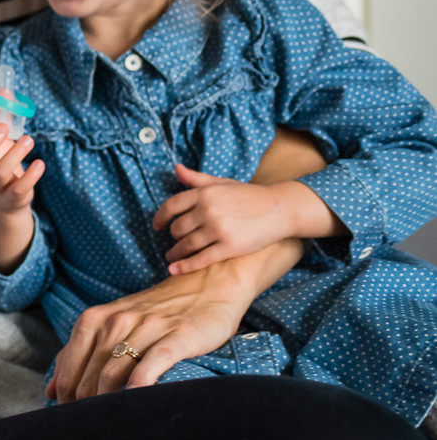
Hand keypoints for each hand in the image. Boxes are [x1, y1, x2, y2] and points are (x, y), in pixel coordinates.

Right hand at [0, 113, 43, 213]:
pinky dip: (31, 176)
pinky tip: (40, 163)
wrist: (5, 200)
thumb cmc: (1, 161)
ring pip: (1, 173)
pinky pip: (19, 189)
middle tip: (4, 126)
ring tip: (29, 139)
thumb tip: (5, 90)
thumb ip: (1, 116)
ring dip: (15, 154)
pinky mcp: (12, 197)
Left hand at [47, 238, 299, 401]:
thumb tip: (51, 392)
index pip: (69, 363)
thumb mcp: (112, 324)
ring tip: (108, 423)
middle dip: (84, 403)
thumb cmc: (155, 312)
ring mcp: (147, 328)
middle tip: (89, 426)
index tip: (68, 413)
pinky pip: (153, 362)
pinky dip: (140, 383)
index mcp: (95, 319)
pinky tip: (135, 400)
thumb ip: (79, 353)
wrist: (206, 284)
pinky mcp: (178, 336)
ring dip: (106, 401)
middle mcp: (116, 321)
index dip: (65, 392)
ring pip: (115, 371)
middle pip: (90, 373)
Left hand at [154, 165, 333, 273]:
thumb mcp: (222, 183)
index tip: (157, 226)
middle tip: (175, 241)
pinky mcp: (229, 247)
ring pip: (186, 245)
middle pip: (178, 228)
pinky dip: (184, 266)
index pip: (171, 206)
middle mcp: (208, 210)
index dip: (160, 218)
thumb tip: (176, 169)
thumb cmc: (249, 195)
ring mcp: (218, 229)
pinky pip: (201, 259)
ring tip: (171, 256)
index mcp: (205, 193)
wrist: (281, 209)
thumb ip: (197, 179)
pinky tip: (174, 270)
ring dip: (175, 253)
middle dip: (174, 236)